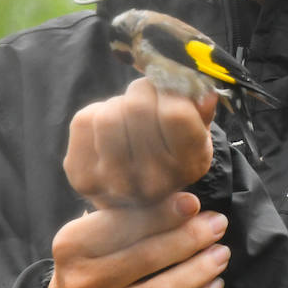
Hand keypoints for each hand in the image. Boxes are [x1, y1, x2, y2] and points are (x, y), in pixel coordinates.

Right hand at [47, 192, 229, 287]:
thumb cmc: (97, 263)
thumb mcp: (100, 232)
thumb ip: (134, 213)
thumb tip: (187, 201)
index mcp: (73, 246)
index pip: (122, 224)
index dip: (162, 213)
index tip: (194, 203)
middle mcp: (82, 284)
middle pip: (147, 257)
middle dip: (190, 238)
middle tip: (218, 225)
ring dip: (200, 270)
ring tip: (221, 254)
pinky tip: (214, 286)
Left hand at [65, 77, 217, 207]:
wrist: (138, 197)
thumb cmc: (171, 153)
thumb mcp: (196, 130)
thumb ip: (202, 110)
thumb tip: (204, 94)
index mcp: (189, 166)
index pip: (175, 114)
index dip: (169, 90)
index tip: (169, 90)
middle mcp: (154, 183)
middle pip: (137, 109)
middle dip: (142, 91)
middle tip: (147, 96)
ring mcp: (114, 184)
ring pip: (108, 116)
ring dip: (118, 104)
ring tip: (128, 115)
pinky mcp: (83, 177)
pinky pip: (84, 121)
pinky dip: (96, 113)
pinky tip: (108, 130)